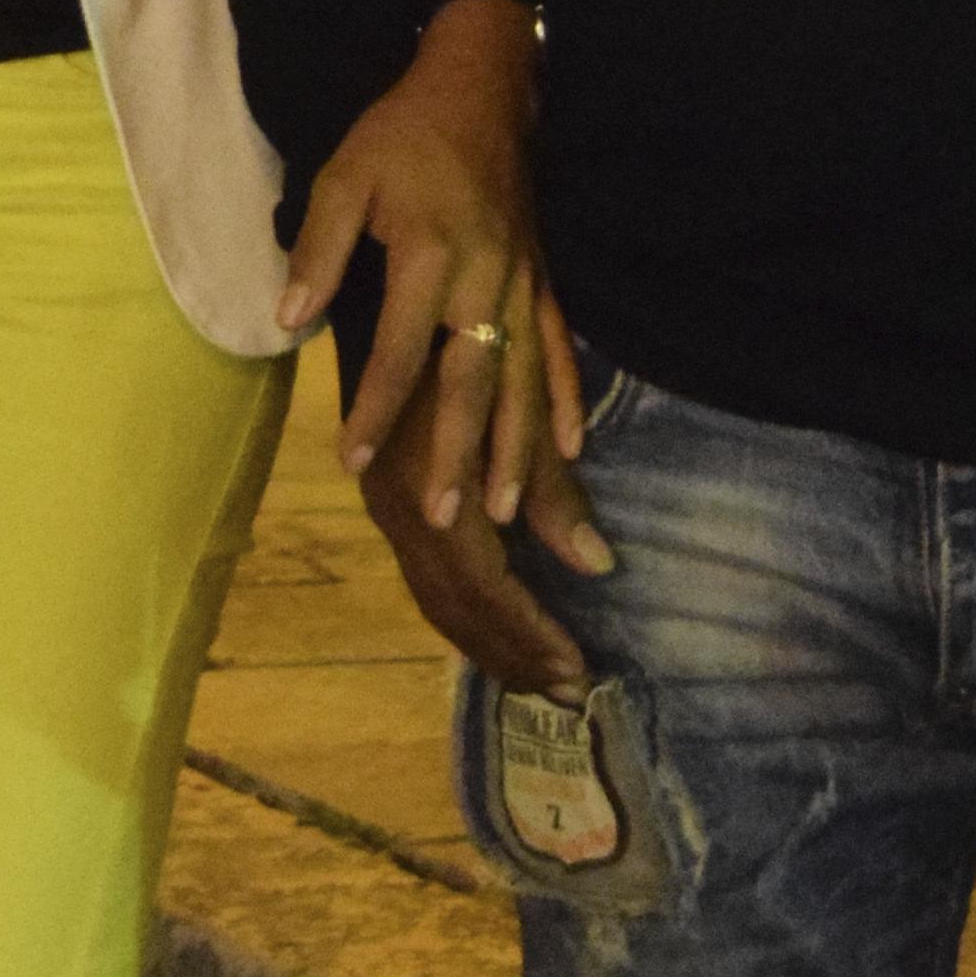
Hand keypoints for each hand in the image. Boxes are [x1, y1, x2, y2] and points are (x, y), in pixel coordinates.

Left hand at [280, 11, 596, 519]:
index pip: (402, 349)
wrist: (480, 90)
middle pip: (473, 380)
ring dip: (516, 446)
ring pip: (524, 378)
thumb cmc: (401, 136)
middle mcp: (486, 278)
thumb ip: (317, 249)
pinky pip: (560, 349)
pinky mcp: (544, 281)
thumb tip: (290, 320)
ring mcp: (523, 284)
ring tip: (507, 509)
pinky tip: (571, 447)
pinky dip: (565, 398)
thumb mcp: (342, 176)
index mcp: (431, 254)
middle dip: (460, 452)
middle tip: (447, 518)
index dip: (376, 407)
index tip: (353, 460)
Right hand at [357, 363, 605, 685]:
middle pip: (458, 607)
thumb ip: (548, 482)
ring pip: (437, 600)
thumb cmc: (456, 333)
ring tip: (542, 673)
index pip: (485, 589)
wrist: (376, 285)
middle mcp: (401, 511)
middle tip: (571, 691)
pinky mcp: (389, 500)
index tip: (581, 668)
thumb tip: (599, 565)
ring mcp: (389, 508)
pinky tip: (499, 623)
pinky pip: (427, 579)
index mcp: (431, 491)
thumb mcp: (512, 400)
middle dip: (514, 654)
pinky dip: (466, 615)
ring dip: (490, 643)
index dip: (532, 633)